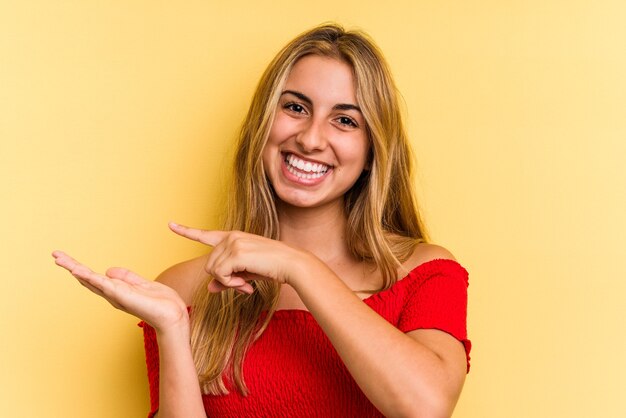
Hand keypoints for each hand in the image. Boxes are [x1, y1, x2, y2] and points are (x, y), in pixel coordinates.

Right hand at [52, 251, 188, 332]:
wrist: (172, 316)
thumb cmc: (161, 303)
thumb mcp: (142, 284)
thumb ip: (127, 277)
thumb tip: (109, 270)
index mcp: (117, 290)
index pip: (95, 277)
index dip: (80, 268)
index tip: (66, 258)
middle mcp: (113, 294)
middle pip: (87, 278)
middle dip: (71, 266)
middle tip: (55, 255)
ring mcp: (116, 295)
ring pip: (90, 280)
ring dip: (74, 268)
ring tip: (59, 259)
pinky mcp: (122, 296)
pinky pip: (103, 285)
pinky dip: (90, 278)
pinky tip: (77, 271)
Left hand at [169, 222, 308, 293]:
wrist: (291, 264)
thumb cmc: (272, 268)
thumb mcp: (245, 274)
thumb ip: (226, 278)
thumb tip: (210, 288)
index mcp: (233, 237)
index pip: (205, 235)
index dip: (186, 231)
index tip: (170, 224)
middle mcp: (230, 237)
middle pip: (209, 264)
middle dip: (223, 279)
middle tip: (242, 285)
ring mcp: (233, 243)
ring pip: (213, 271)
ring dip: (228, 283)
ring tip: (246, 284)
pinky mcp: (236, 253)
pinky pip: (221, 275)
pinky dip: (231, 284)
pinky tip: (246, 284)